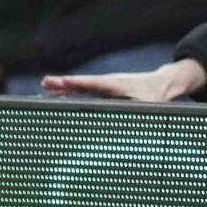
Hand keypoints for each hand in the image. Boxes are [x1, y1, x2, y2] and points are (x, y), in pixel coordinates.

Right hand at [46, 57, 204, 101]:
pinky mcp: (104, 91)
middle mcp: (107, 83)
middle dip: (64, 83)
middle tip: (46, 82)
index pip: (93, 84)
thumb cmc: (154, 96)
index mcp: (115, 85)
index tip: (63, 81)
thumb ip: (137, 112)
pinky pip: (85, 92)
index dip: (78, 84)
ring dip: (64, 87)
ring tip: (46, 86)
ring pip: (81, 87)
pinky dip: (71, 92)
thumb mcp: (149, 105)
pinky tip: (59, 95)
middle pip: (82, 84)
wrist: (160, 84)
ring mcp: (104, 86)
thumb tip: (129, 125)